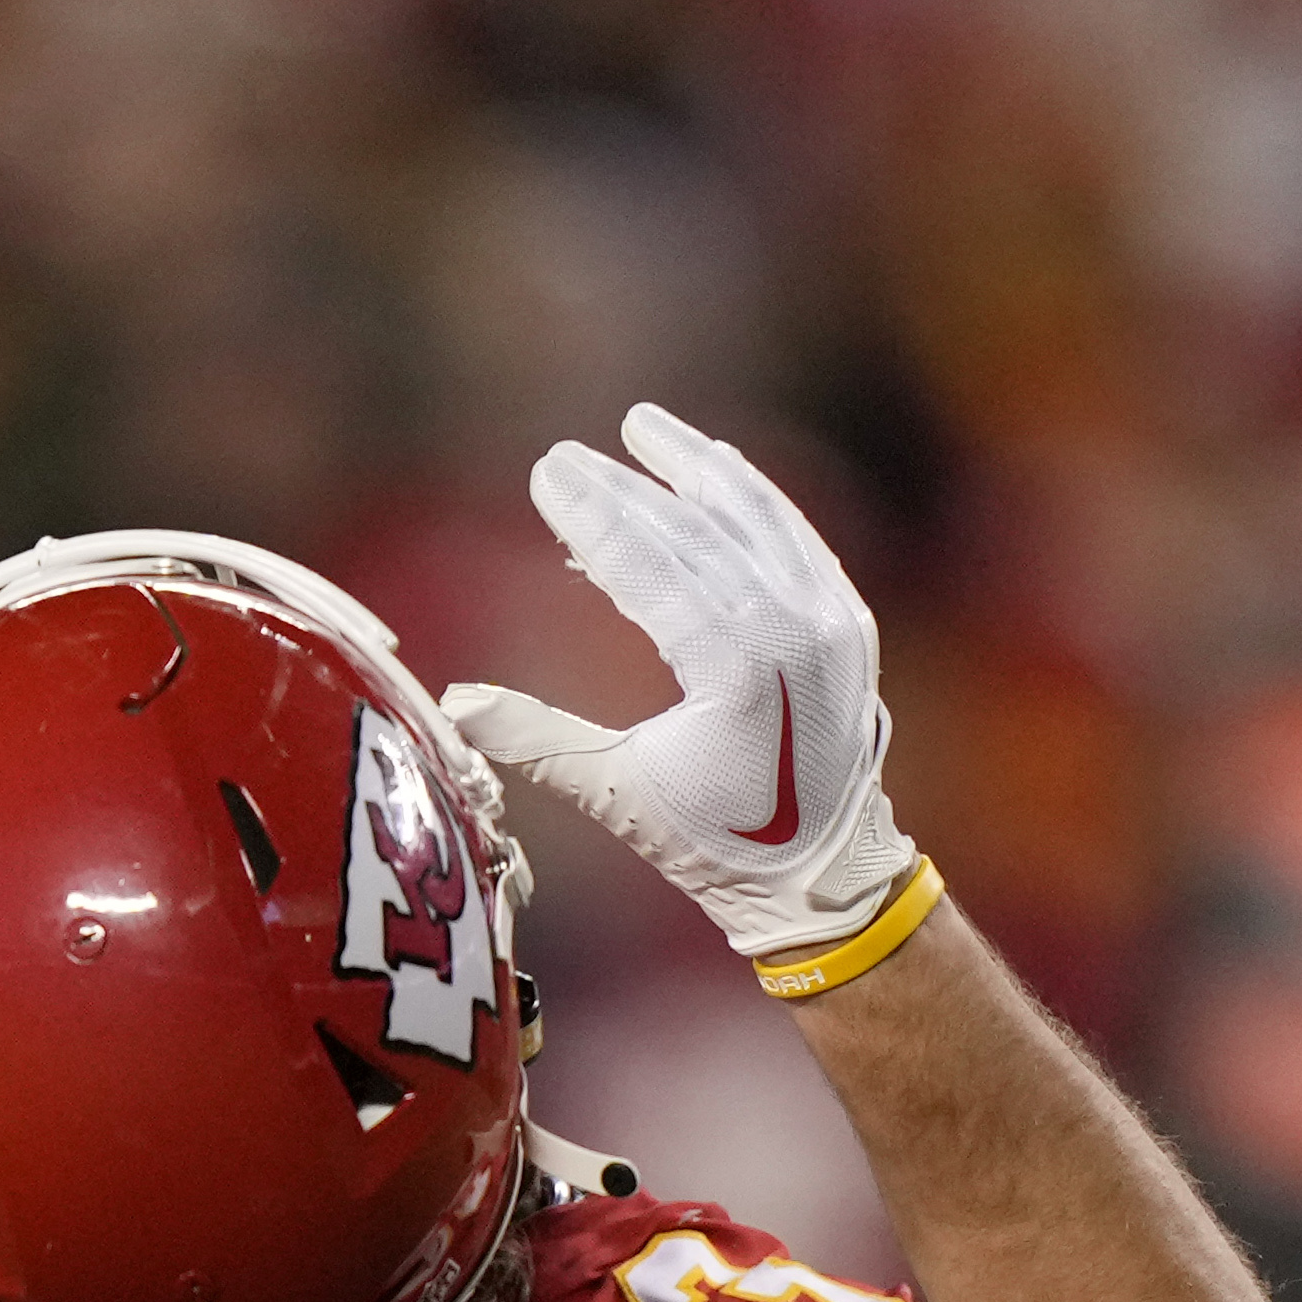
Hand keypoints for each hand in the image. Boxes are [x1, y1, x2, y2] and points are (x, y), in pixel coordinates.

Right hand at [451, 407, 918, 971]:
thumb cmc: (721, 846)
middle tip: (568, 453)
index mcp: (738, 674)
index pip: (652, 566)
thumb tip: (452, 701)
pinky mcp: (849, 622)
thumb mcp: (621, 795)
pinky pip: (794, 537)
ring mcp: (831, 622)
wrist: (826, 876)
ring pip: (754, 519)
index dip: (594, 514)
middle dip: (628, 486)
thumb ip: (538, 740)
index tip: (548, 470)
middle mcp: (794, 633)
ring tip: (645, 425)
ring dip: (695, 467)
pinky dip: (752, 498)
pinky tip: (716, 467)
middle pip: (696, 534)